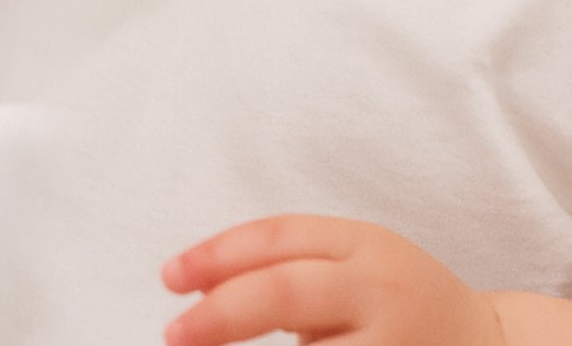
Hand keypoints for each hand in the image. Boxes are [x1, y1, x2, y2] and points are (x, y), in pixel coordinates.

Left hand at [161, 214, 506, 345]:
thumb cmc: (402, 306)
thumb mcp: (354, 267)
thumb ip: (292, 272)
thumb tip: (202, 296)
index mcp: (362, 241)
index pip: (276, 236)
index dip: (216, 254)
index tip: (169, 277)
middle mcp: (380, 286)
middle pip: (284, 290)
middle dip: (221, 312)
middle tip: (174, 333)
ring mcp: (398, 341)